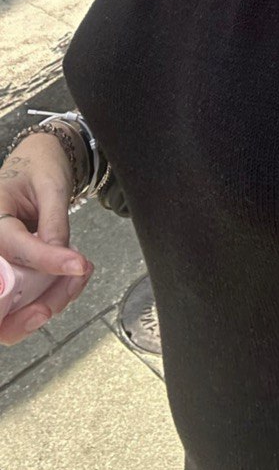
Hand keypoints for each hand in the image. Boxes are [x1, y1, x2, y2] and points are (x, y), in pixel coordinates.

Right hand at [0, 132, 93, 345]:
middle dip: (36, 304)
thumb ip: (54, 221)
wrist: (38, 161)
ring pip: (12, 307)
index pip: (15, 247)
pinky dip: (49, 298)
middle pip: (1, 295)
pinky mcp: (11, 274)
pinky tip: (72, 280)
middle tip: (74, 284)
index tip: (79, 265)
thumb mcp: (51, 185)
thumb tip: (62, 258)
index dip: (46, 260)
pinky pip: (24, 300)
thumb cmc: (40, 165)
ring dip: (48, 303)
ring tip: (80, 277)